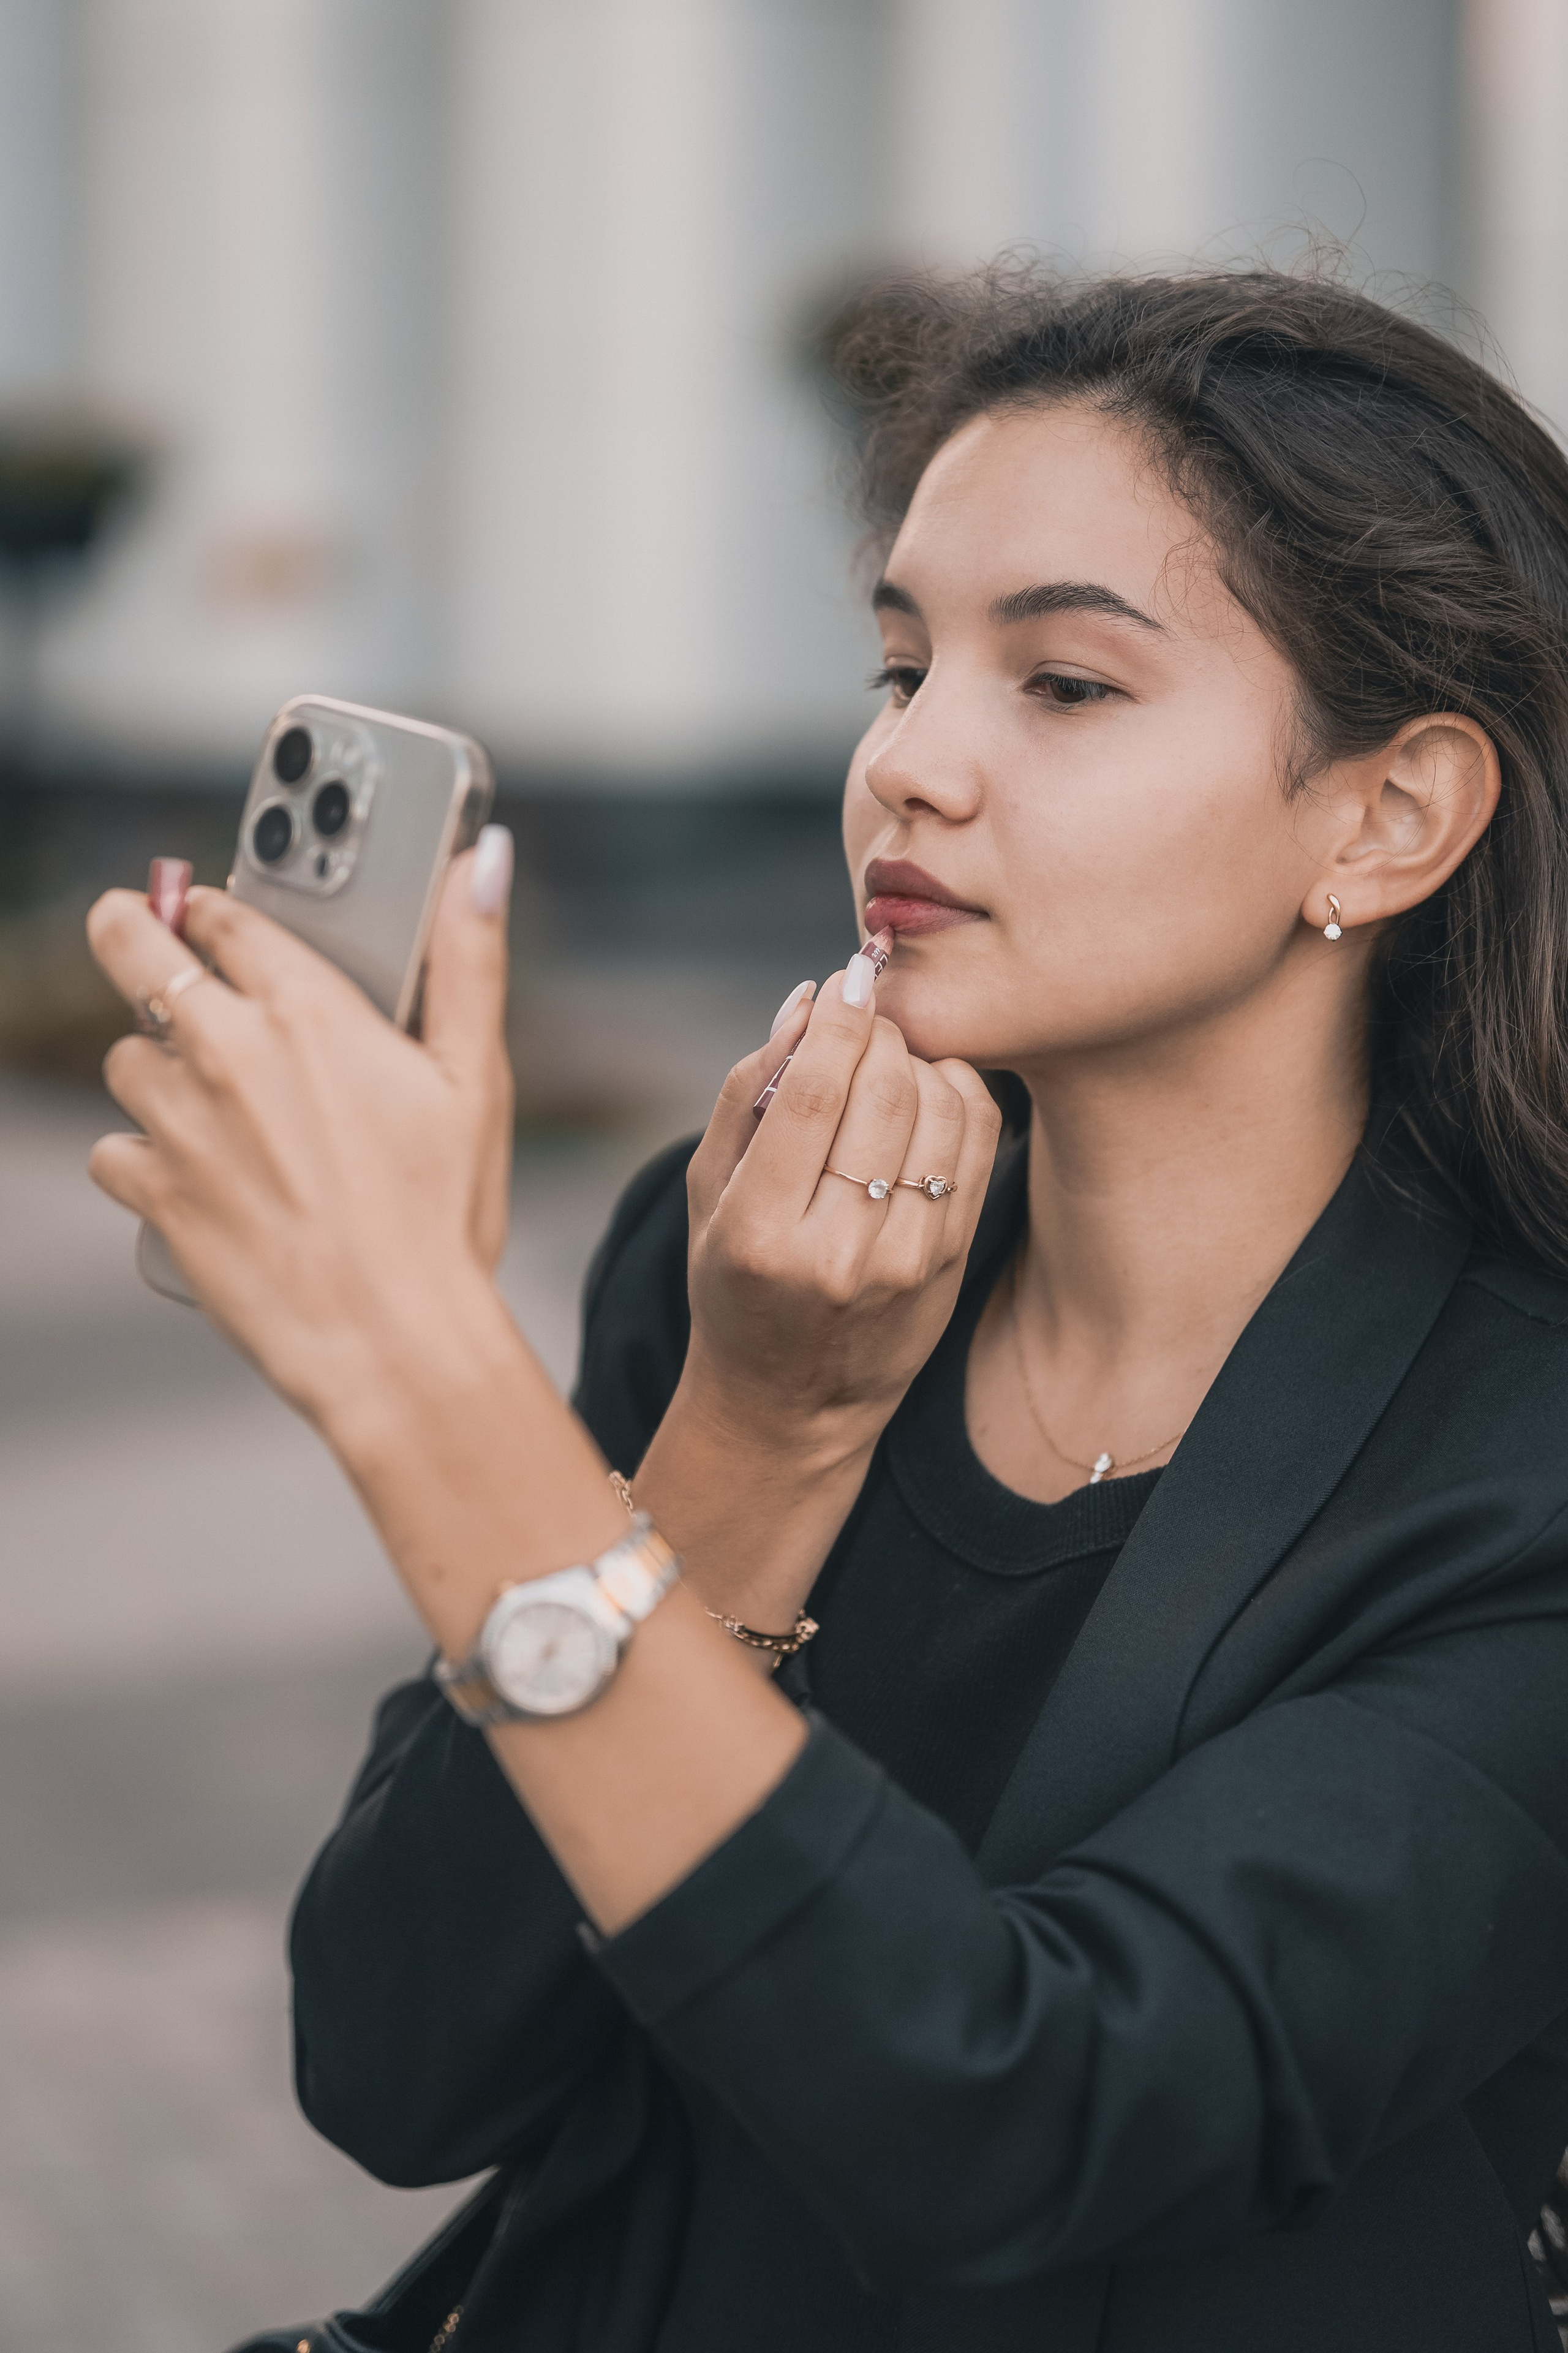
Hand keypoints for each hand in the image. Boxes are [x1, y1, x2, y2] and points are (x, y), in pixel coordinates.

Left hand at [85, 841, 515, 1423]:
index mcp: (309, 1010)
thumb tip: (485, 859)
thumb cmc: (442, 1218)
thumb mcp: (476, 1078)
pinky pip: (114, 1152)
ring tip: (206, 1095)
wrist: (392, 1341)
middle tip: (135, 930)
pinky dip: (143, 1158)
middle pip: (133, 951)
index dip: (215, 907)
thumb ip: (470, 958)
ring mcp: (182, 1123)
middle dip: (129, 930)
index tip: (212, 910)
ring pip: (125, 1059)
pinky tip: (193, 1174)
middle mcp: (229, 1052)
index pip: (226, 916)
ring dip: (155, 1066)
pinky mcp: (155, 1192)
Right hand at [679, 967, 1002, 1460]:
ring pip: (941, 1109)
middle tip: (863, 1021)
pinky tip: (925, 1095)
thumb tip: (812, 999)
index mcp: (760, 1234)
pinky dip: (958, 1092)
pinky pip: (978, 1139)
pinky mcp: (951, 1261)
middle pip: (885, 1092)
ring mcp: (906, 1263)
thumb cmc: (734, 1281)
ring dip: (918, 1061)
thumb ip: (749, 1089)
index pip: (815, 1094)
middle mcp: (838, 1253)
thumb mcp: (709, 1192)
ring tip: (887, 1063)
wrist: (790, 1403)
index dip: (838, 1019)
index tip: (846, 978)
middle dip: (879, 1033)